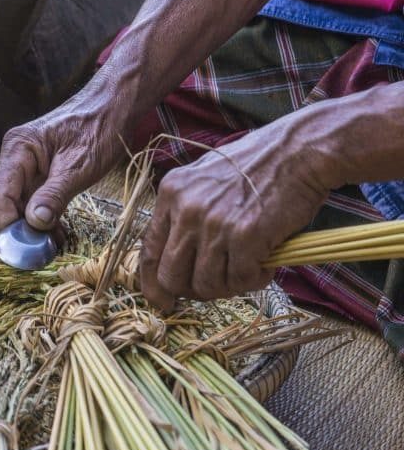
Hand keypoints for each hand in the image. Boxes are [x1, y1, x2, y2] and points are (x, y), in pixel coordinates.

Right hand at [0, 90, 127, 243]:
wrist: (115, 106)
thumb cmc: (100, 127)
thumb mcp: (80, 166)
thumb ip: (54, 195)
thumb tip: (34, 224)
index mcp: (18, 149)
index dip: (5, 225)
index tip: (22, 248)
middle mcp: (15, 158)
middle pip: (0, 204)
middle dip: (16, 230)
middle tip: (39, 250)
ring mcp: (24, 168)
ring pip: (14, 208)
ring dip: (29, 230)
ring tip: (53, 244)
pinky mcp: (37, 176)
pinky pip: (29, 204)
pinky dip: (39, 222)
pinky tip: (57, 233)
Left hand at [139, 120, 332, 309]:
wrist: (302, 149)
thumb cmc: (258, 165)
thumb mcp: (205, 179)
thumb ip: (184, 214)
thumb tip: (174, 261)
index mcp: (171, 194)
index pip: (148, 252)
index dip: (151, 284)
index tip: (161, 300)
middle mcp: (186, 210)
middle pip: (171, 277)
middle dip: (193, 291)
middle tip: (217, 286)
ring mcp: (214, 224)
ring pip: (206, 285)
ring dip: (229, 286)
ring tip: (249, 267)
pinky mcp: (244, 235)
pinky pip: (240, 279)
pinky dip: (255, 279)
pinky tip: (267, 263)